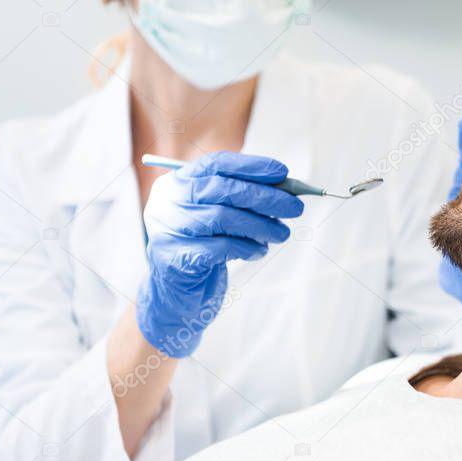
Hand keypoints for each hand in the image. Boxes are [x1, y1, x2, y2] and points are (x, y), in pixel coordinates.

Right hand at [137, 152, 303, 356]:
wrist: (175, 296)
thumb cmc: (203, 248)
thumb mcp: (218, 217)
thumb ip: (241, 198)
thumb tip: (285, 186)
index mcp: (176, 184)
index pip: (215, 164)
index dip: (251, 166)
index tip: (283, 173)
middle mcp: (167, 203)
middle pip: (222, 189)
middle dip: (265, 196)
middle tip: (295, 207)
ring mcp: (168, 230)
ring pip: (223, 217)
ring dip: (261, 225)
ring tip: (281, 234)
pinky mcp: (177, 259)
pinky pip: (222, 247)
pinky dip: (248, 247)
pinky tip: (258, 251)